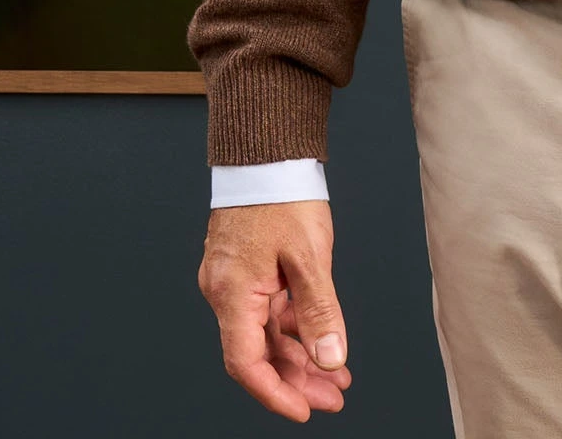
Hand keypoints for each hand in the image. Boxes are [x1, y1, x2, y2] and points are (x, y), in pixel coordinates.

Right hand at [198, 200, 351, 420]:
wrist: (267, 150)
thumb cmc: (284, 193)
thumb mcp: (310, 255)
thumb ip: (319, 311)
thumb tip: (331, 358)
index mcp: (233, 293)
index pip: (247, 363)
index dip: (276, 393)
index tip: (306, 410)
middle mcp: (225, 292)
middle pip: (258, 353)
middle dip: (296, 380)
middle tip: (333, 397)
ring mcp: (234, 281)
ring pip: (265, 334)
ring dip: (299, 356)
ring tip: (336, 375)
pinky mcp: (245, 269)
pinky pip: (267, 312)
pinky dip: (293, 329)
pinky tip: (319, 340)